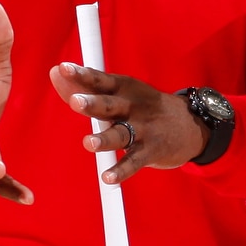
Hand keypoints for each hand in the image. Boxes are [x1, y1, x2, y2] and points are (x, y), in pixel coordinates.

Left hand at [48, 64, 202, 182]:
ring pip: (121, 134)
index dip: (82, 74)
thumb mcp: (121, 92)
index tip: (63, 68)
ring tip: (88, 143)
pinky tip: (108, 177)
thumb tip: (54, 72)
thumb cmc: (144, 107)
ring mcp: (143, 130)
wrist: (191, 124)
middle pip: (110, 105)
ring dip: (104, 139)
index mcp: (124, 88)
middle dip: (92, 103)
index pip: (100, 80)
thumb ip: (86, 86)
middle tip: (75, 102)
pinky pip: (134, 162)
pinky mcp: (151, 151)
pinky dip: (121, 170)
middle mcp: (133, 107)